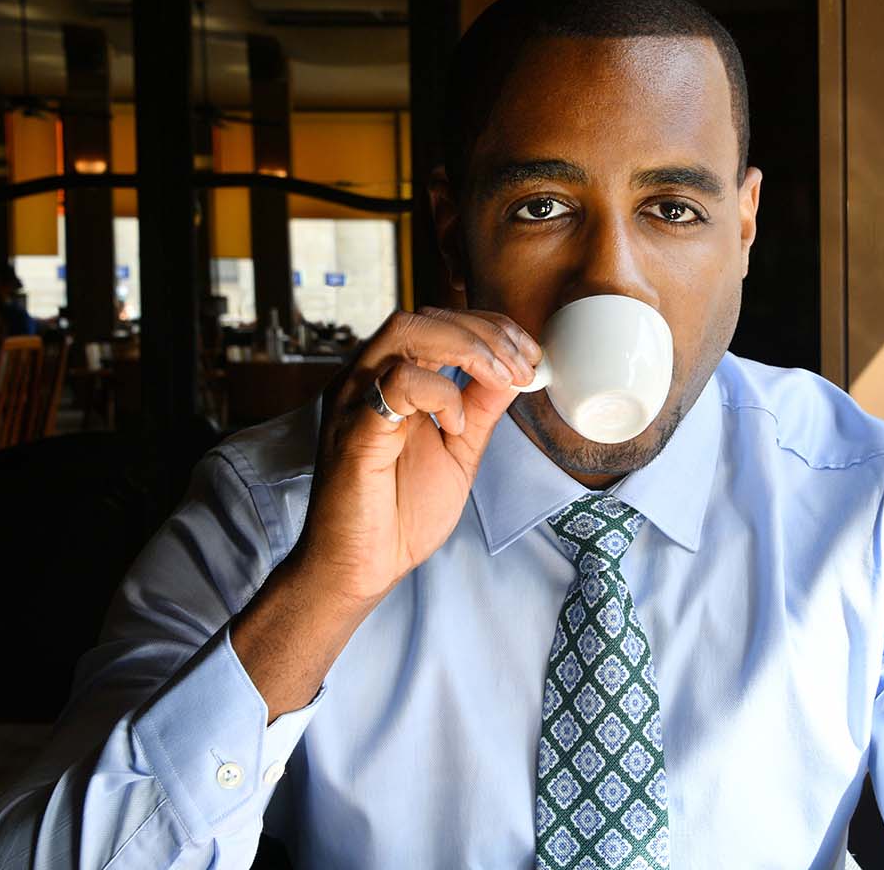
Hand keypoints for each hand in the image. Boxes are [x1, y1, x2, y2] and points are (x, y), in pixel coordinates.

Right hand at [293, 306, 540, 607]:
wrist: (361, 567)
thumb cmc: (400, 511)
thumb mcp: (459, 449)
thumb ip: (482, 407)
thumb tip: (518, 370)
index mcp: (388, 380)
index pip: (436, 322)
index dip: (488, 328)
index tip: (529, 354)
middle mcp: (365, 380)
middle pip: (423, 316)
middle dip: (484, 332)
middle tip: (523, 364)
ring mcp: (354, 401)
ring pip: (405, 331)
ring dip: (468, 347)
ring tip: (501, 379)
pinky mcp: (353, 431)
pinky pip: (396, 384)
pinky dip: (439, 394)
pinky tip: (456, 426)